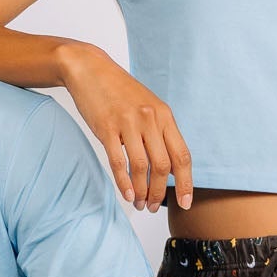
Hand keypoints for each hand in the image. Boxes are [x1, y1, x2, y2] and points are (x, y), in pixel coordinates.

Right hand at [60, 45, 193, 211]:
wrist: (90, 69)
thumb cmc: (118, 92)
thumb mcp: (147, 107)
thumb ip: (159, 133)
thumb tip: (167, 167)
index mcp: (164, 116)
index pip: (182, 155)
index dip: (186, 182)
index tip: (186, 203)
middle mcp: (150, 119)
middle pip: (163, 166)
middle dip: (161, 192)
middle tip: (154, 207)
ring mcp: (128, 123)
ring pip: (142, 167)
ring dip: (143, 191)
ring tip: (141, 204)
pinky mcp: (107, 128)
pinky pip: (119, 162)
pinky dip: (124, 183)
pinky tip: (128, 195)